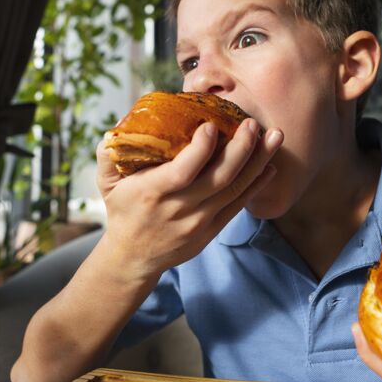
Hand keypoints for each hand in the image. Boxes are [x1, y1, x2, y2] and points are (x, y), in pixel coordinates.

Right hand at [96, 119, 282, 276]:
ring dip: (258, 162)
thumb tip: (114, 129)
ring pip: (235, 190)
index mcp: (152, 192)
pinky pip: (238, 205)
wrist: (134, 257)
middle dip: (241, 149)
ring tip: (275, 137)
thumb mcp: (106, 183)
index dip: (200, 150)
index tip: (213, 125)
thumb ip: (109, 155)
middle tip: (253, 124)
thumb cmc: (123, 210)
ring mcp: (199, 222)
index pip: (182, 172)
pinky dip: (256, 185)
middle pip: (218, 179)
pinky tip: (270, 166)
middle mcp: (179, 209)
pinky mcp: (212, 230)